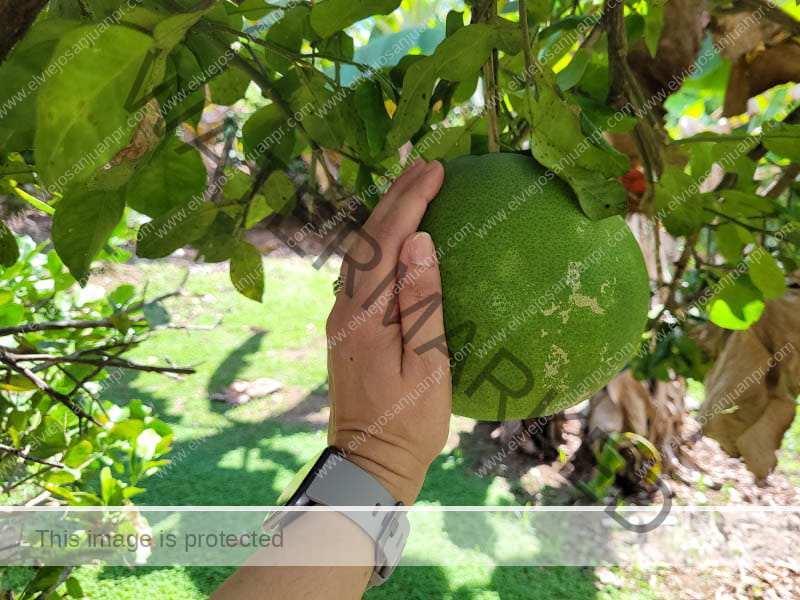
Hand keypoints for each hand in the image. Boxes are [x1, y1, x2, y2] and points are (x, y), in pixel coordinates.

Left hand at [326, 159, 451, 504]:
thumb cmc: (407, 422)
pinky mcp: (348, 330)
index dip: (409, 202)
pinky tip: (400, 240)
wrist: (368, 463)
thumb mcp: (426, 364)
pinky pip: (364, 274)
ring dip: (386, 218)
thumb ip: (421, 301)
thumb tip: (419, 241)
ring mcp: (341, 320)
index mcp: (362, 315)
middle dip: (395, 198)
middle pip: (367, 240)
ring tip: (413, 189)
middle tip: (424, 165)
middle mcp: (343, 310)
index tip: (434, 170)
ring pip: (362, 255)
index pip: (385, 242)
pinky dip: (382, 245)